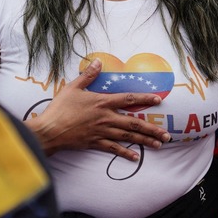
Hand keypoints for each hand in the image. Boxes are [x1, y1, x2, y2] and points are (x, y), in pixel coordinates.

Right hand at [26, 58, 170, 161]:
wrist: (49, 131)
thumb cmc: (60, 108)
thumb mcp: (73, 87)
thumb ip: (88, 75)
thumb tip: (98, 61)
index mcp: (102, 102)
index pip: (128, 99)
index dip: (144, 98)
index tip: (158, 100)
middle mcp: (106, 118)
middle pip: (134, 123)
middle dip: (152, 129)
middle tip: (167, 135)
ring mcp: (102, 132)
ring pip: (128, 137)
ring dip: (145, 141)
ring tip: (159, 145)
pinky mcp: (95, 143)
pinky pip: (114, 149)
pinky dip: (126, 153)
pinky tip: (136, 157)